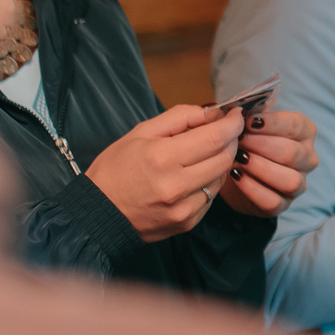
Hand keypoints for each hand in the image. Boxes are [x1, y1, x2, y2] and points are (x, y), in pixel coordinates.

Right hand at [86, 104, 241, 239]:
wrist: (99, 213)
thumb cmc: (116, 169)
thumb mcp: (140, 132)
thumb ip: (180, 117)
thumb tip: (211, 111)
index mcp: (162, 158)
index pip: (214, 138)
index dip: (232, 124)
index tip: (236, 115)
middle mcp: (177, 185)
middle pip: (225, 158)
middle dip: (232, 140)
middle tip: (227, 130)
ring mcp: (184, 208)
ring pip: (221, 178)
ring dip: (222, 161)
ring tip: (208, 151)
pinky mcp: (187, 223)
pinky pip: (211, 197)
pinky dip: (210, 182)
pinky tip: (196, 174)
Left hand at [217, 106, 318, 216]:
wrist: (235, 171)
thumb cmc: (246, 141)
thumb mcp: (246, 124)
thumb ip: (246, 116)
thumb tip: (236, 111)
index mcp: (304, 133)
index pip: (296, 125)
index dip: (273, 123)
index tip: (249, 120)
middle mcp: (307, 159)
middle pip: (292, 153)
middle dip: (262, 145)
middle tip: (239, 140)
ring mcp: (298, 184)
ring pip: (290, 180)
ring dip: (261, 168)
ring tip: (239, 159)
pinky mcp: (283, 204)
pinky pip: (273, 201)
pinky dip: (252, 188)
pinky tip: (236, 176)